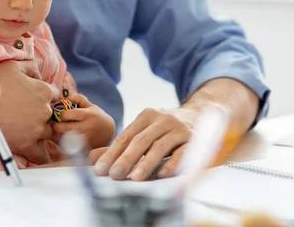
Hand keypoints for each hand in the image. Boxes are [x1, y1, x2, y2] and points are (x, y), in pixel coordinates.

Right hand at [0, 60, 60, 163]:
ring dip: (45, 132)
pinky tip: (38, 152)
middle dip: (45, 114)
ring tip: (34, 131)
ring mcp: (37, 129)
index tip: (37, 99)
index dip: (46, 96)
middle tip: (31, 114)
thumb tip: (39, 74)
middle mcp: (45, 110)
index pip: (55, 94)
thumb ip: (30, 67)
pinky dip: (41, 154)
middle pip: (53, 114)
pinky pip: (41, 154)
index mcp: (43, 91)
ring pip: (51, 132)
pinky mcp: (27, 145)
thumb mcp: (13, 66)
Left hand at [53, 93, 115, 148]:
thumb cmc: (97, 117)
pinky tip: (66, 139)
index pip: (67, 114)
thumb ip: (78, 99)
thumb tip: (63, 99)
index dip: (60, 114)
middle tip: (56, 124)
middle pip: (61, 128)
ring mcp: (84, 140)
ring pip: (62, 139)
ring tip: (61, 132)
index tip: (60, 114)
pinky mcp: (83, 150)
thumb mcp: (91, 106)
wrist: (110, 133)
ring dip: (58, 135)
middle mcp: (86, 128)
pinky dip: (64, 144)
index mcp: (88, 115)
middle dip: (56, 125)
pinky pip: (67, 148)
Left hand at [90, 78, 259, 181]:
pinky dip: (172, 164)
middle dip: (125, 159)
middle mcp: (162, 119)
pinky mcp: (195, 139)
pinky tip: (163, 175)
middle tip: (114, 175)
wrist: (201, 114)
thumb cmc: (165, 128)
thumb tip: (92, 157)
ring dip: (146, 163)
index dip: (112, 153)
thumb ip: (120, 145)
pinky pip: (182, 152)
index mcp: (146, 115)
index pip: (125, 136)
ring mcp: (179, 128)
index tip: (100, 169)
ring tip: (134, 178)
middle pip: (140, 140)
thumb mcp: (144, 131)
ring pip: (160, 146)